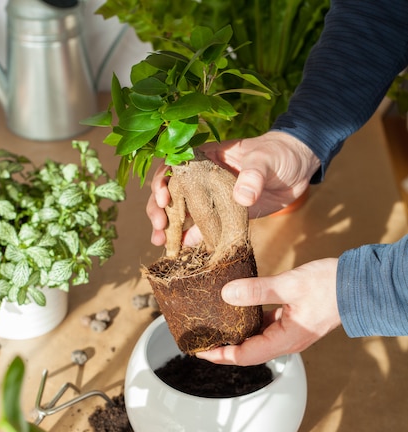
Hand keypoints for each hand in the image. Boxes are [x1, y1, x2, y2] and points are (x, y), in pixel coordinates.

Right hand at [146, 131, 320, 246]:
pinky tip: (181, 250)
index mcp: (207, 156)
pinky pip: (203, 228)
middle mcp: (203, 176)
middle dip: (159, 208)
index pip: (174, 164)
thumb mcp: (266, 159)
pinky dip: (191, 238)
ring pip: (182, 211)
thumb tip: (241, 197)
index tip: (162, 197)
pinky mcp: (223, 216)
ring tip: (161, 242)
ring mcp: (212, 197)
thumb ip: (253, 175)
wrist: (299, 169)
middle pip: (171, 190)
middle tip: (159, 226)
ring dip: (169, 226)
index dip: (162, 180)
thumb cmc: (280, 154)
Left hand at [196, 258, 340, 365]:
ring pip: (257, 340)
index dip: (220, 355)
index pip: (245, 356)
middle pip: (248, 352)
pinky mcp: (293, 321)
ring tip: (215, 327)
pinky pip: (266, 327)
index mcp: (286, 339)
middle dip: (224, 350)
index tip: (200, 351)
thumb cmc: (330, 286)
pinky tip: (238, 309)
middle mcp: (287, 341)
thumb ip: (258, 290)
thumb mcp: (290, 285)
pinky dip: (250, 322)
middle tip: (201, 341)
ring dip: (236, 336)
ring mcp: (290, 332)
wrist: (359, 284)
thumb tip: (227, 294)